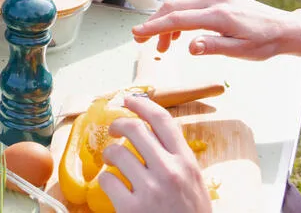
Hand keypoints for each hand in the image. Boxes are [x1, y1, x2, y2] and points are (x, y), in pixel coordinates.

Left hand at [97, 95, 210, 212]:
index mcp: (187, 163)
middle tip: (113, 131)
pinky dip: (106, 181)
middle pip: (133, 129)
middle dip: (117, 125)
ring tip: (113, 164)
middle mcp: (169, 171)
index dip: (142, 104)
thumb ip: (178, 160)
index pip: (162, 120)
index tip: (128, 99)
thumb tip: (154, 134)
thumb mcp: (195, 184)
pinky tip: (114, 188)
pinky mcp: (131, 207)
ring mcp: (149, 189)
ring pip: (115, 152)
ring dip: (109, 155)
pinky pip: (106, 179)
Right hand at [130, 0, 299, 60]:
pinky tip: (178, 33)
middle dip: (155, 23)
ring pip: (180, 4)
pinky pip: (190, 3)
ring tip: (163, 44)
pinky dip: (179, 16)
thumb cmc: (265, 44)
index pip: (178, 19)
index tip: (137, 34)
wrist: (285, 28)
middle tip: (142, 41)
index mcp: (220, 15)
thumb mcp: (241, 52)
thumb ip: (214, 47)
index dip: (154, 27)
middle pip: (173, 7)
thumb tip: (189, 47)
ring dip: (166, 21)